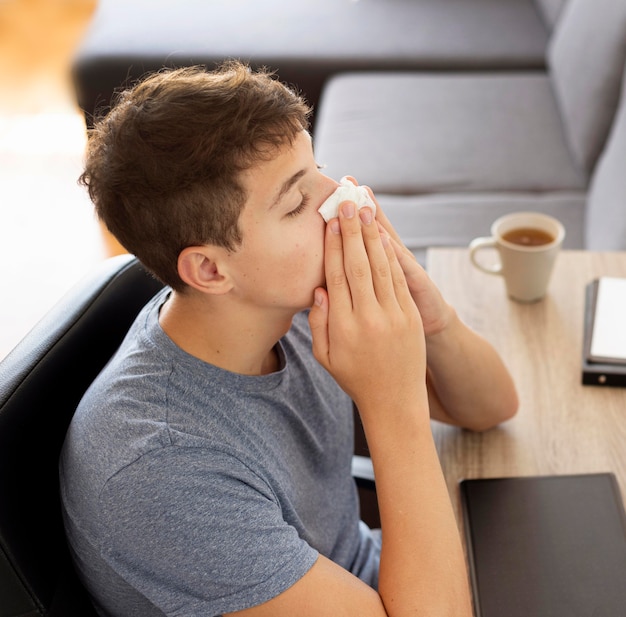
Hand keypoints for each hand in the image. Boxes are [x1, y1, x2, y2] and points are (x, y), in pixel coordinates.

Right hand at [308, 201, 426, 414]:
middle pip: (358, 264)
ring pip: (380, 267)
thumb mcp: (325, 357)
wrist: (395, 401)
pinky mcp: (411, 317)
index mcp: (343, 326)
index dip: (333, 247)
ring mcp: (393, 316)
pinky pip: (398, 280)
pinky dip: (391, 256)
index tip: (330, 223)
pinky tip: (384, 238)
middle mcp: (368, 317)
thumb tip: (320, 288)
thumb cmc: (355, 378)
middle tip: (346, 203)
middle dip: (351, 231)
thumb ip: (319, 322)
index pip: (337, 276)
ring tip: (364, 210)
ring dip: (372, 236)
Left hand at [342, 177, 454, 336]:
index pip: (362, 233)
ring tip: (364, 201)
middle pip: (376, 229)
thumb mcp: (373, 290)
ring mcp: (407, 269)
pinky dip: (394, 254)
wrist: (432, 326)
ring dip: (377, 222)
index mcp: (377, 261)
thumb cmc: (394, 311)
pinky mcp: (419, 285)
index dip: (349, 212)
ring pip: (388, 243)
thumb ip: (354, 274)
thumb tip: (330, 261)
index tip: (337, 188)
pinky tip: (384, 239)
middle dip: (362, 204)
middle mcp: (393, 259)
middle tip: (348, 182)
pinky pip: (403, 269)